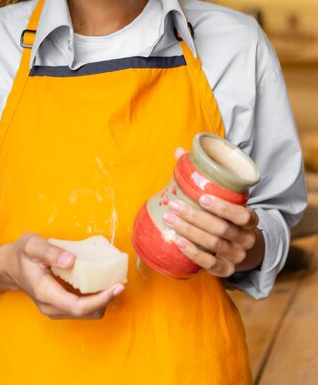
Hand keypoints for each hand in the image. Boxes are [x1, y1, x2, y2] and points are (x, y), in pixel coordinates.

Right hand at [7, 233, 123, 318]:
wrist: (10, 266)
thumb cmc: (22, 253)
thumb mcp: (32, 245)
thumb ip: (51, 252)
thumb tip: (71, 260)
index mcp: (45, 292)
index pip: (78, 305)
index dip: (100, 299)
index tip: (117, 287)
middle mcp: (51, 306)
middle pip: (86, 313)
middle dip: (105, 300)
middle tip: (119, 281)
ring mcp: (54, 308)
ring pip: (85, 313)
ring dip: (101, 301)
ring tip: (112, 281)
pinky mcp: (59, 306)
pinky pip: (82, 308)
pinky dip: (94, 299)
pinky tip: (100, 283)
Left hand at [163, 150, 263, 276]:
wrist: (242, 247)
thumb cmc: (229, 216)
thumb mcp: (226, 198)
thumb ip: (205, 175)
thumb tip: (179, 151)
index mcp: (250, 220)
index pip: (243, 215)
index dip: (223, 207)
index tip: (202, 197)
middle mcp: (246, 239)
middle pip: (221, 229)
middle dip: (195, 217)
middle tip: (174, 205)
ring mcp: (237, 257)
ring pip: (213, 244)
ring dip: (189, 231)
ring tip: (170, 219)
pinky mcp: (226, 270)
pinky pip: (209, 264)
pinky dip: (193, 252)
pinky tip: (178, 241)